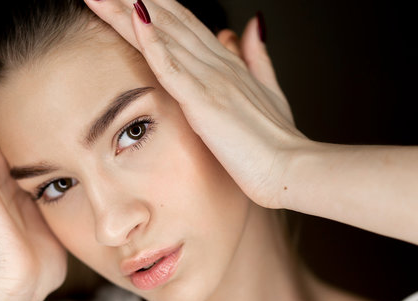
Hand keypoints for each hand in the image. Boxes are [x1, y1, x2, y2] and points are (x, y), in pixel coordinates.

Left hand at [84, 0, 309, 207]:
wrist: (290, 168)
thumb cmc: (276, 138)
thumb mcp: (267, 90)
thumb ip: (255, 56)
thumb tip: (251, 25)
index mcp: (225, 62)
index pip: (184, 23)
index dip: (156, 4)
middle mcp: (216, 63)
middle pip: (167, 21)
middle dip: (130, 0)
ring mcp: (210, 80)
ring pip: (163, 36)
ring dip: (127, 12)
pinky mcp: (205, 102)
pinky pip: (172, 67)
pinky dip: (153, 43)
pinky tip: (134, 18)